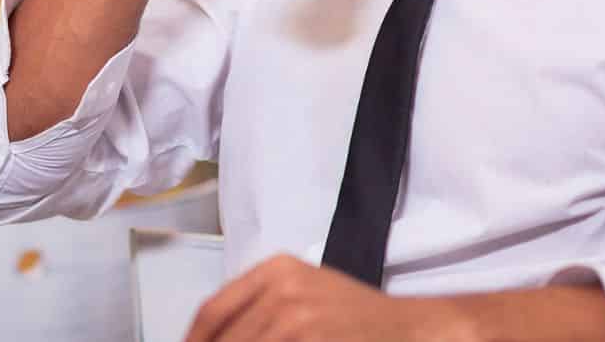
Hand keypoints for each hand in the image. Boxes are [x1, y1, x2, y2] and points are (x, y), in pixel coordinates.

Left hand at [184, 255, 477, 341]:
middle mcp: (281, 287)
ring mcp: (297, 316)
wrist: (410, 329)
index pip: (211, 312)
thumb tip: (216, 338)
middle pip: (224, 340)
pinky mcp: (311, 338)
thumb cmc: (358, 318)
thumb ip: (260, 311)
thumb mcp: (303, 296)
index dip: (194, 341)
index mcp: (275, 270)